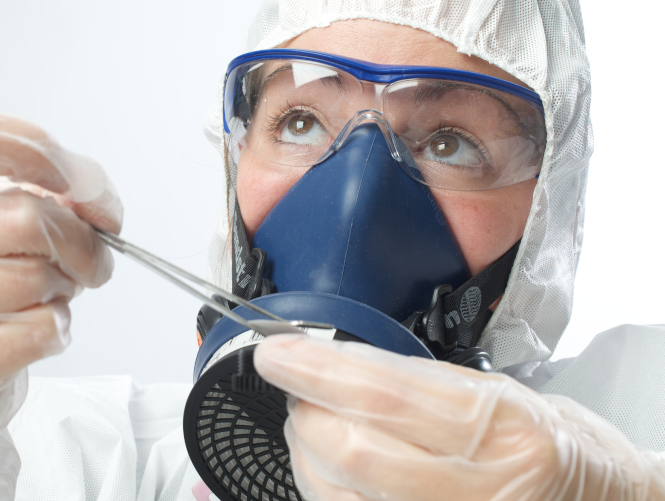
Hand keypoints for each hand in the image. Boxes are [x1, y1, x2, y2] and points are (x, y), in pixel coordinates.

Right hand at [0, 108, 120, 440]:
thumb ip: (32, 184)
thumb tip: (94, 199)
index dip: (42, 153)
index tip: (78, 183)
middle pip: (25, 216)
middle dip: (81, 236)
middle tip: (90, 253)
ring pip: (38, 276)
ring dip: (67, 282)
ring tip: (49, 288)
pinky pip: (42, 328)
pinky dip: (59, 323)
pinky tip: (35, 320)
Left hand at [254, 335, 664, 500]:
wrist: (589, 496)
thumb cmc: (540, 438)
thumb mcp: (490, 389)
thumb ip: (412, 380)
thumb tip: (332, 364)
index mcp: (497, 423)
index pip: (382, 392)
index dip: (316, 371)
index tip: (276, 354)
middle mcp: (477, 483)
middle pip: (352, 449)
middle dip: (306, 413)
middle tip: (297, 388)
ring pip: (340, 493)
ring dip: (306, 454)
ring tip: (312, 426)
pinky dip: (323, 489)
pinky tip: (325, 467)